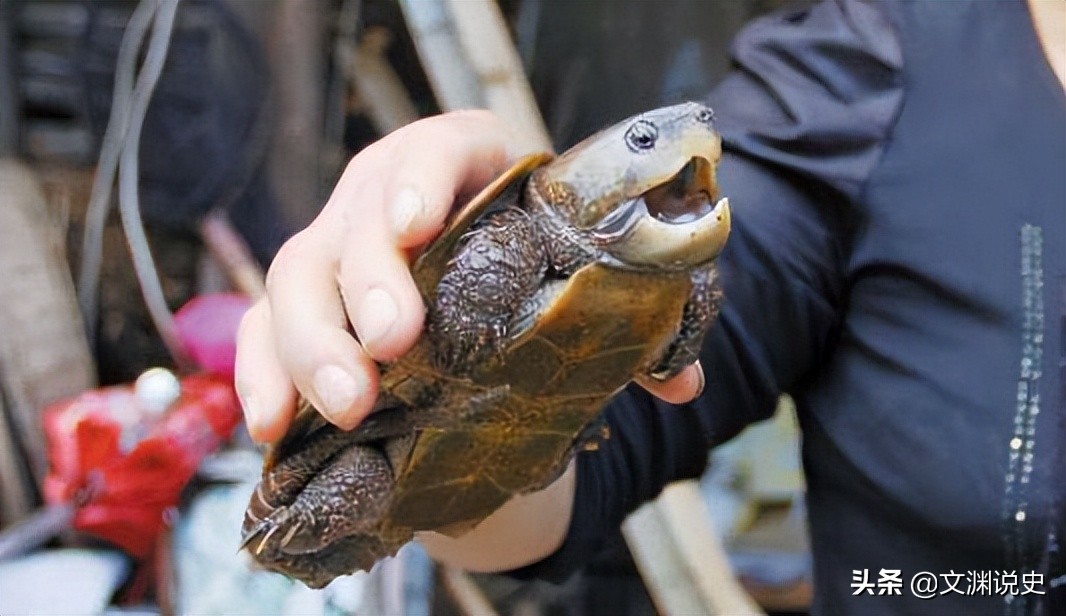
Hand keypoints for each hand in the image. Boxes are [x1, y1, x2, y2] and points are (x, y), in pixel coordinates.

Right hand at [234, 110, 704, 442]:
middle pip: (356, 218)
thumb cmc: (537, 275)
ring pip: (296, 275)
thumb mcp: (588, 285)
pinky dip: (263, 374)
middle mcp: (389, 199)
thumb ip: (637, 325)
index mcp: (468, 169)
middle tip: (392, 345)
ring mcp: (338, 252)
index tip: (418, 222)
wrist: (484, 301)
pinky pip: (262, 332)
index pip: (438, 148)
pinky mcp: (305, 308)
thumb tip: (684, 385)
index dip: (422, 175)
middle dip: (366, 280)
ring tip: (347, 406)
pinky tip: (273, 425)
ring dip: (311, 342)